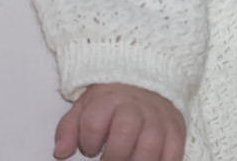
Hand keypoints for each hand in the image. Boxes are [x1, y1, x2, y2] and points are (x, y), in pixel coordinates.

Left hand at [53, 83, 184, 160]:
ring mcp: (158, 118)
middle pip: (123, 135)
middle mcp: (135, 106)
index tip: (89, 148)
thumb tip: (60, 152)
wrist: (144, 82)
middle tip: (109, 160)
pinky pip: (173, 155)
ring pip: (149, 148)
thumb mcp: (84, 107)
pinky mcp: (176, 129)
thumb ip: (68, 129)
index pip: (93, 124)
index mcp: (107, 98)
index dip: (87, 143)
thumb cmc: (110, 101)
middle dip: (112, 157)